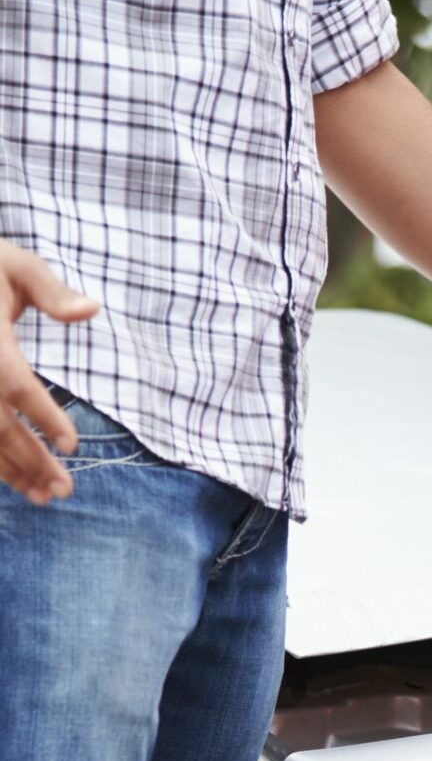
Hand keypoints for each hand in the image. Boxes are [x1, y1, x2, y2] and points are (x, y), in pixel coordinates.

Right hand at [0, 241, 98, 503]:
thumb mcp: (15, 264)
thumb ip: (51, 291)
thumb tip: (92, 310)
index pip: (14, 382)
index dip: (42, 414)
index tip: (72, 445)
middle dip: (30, 457)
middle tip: (65, 489)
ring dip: (9, 469)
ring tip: (44, 496)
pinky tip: (18, 481)